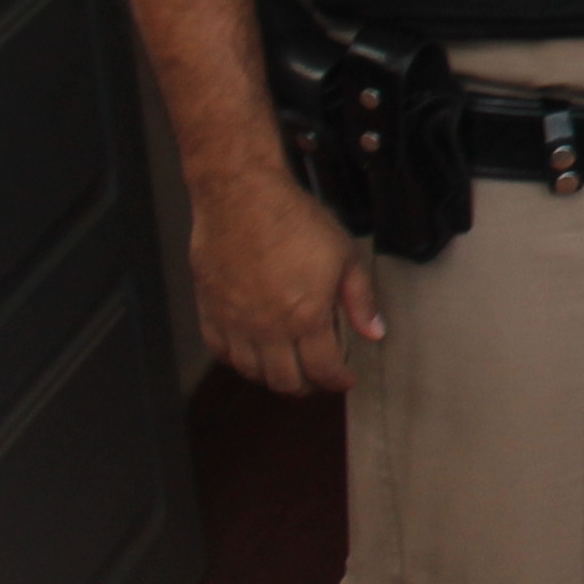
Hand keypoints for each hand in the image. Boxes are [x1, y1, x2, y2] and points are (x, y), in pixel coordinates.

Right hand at [189, 174, 380, 395]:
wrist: (241, 196)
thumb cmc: (292, 219)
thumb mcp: (345, 255)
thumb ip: (360, 300)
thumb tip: (374, 332)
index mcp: (305, 316)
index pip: (323, 369)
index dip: (338, 380)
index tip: (345, 378)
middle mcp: (267, 328)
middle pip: (285, 381)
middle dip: (307, 386)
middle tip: (318, 377)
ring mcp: (234, 322)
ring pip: (251, 372)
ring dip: (273, 376)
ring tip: (288, 366)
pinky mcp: (209, 311)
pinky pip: (220, 352)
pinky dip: (238, 360)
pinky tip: (252, 351)